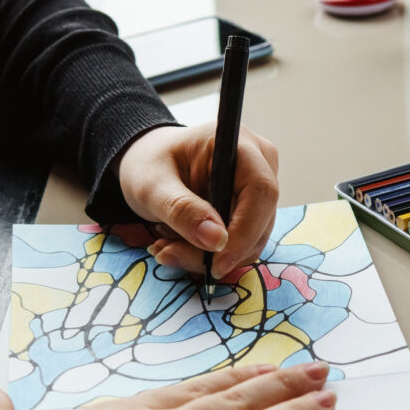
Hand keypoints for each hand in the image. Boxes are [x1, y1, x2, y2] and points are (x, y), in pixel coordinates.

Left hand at [117, 123, 278, 278]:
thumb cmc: (149, 164)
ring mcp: (259, 188)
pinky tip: (178, 244)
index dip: (244, 232)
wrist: (148, 163)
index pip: (260, 192)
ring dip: (208, 255)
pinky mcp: (252, 210)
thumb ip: (181, 210)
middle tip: (169, 255)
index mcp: (238, 145)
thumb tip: (217, 241)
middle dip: (218, 251)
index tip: (216, 264)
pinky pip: (242, 243)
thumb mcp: (152, 185)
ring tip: (166, 246)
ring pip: (251, 239)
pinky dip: (210, 254)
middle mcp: (260, 164)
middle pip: (259, 220)